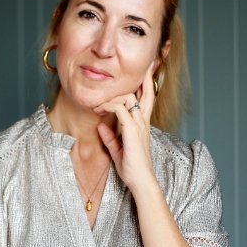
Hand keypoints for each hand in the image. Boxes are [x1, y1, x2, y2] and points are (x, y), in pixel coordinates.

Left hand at [94, 59, 157, 188]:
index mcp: (142, 125)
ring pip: (128, 97)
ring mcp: (139, 125)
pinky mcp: (132, 130)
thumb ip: (110, 137)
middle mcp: (143, 122)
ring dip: (112, 97)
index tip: (146, 73)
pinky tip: (99, 110)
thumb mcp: (117, 150)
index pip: (147, 100)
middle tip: (146, 65)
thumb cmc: (132, 168)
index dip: (147, 85)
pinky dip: (109, 106)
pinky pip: (120, 109)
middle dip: (145, 78)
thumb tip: (101, 126)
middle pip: (147, 93)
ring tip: (99, 104)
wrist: (141, 180)